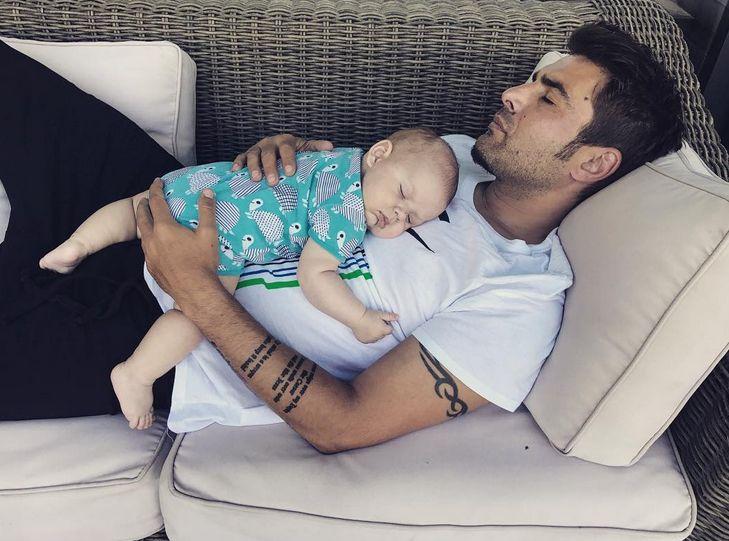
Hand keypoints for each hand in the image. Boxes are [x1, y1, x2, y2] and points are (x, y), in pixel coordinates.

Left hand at [136, 178, 220, 306]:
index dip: (156, 189)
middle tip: (146, 199)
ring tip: (149, 219)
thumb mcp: (209, 234)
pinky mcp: (151, 267)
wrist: (194, 291)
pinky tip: (156, 244)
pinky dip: (149, 240)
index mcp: (165, 228)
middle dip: (144, 205)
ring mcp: (149, 254)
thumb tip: (207, 193)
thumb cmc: (202, 262)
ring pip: (142, 233)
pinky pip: (146, 248)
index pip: (157, 202)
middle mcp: (152, 239)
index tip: (158, 181)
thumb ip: (207, 211)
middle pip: (142, 216)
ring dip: (144, 223)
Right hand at [230, 133, 333, 185]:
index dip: (288, 159)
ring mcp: (257, 148)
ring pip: (253, 155)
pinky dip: (238, 163)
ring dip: (253, 167)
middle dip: (270, 167)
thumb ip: (316, 148)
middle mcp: (270, 143)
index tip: (290, 172)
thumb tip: (331, 147)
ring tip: (255, 179)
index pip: (287, 149)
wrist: (279, 147)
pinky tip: (236, 171)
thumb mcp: (305, 148)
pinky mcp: (247, 154)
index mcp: (286, 141)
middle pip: (268, 153)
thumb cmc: (294, 152)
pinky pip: (241, 157)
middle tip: (272, 182)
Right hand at [351, 309, 398, 343]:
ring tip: (370, 326)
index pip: (390, 330)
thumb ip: (390, 316)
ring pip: (376, 338)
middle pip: (383, 335)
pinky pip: (369, 340)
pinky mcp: (364, 341)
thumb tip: (398, 317)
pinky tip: (366, 330)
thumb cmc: (369, 315)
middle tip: (375, 323)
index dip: (387, 326)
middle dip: (381, 330)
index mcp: (383, 331)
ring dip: (375, 334)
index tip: (382, 322)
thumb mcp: (381, 314)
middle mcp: (378, 337)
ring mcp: (371, 340)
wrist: (356, 318)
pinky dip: (369, 337)